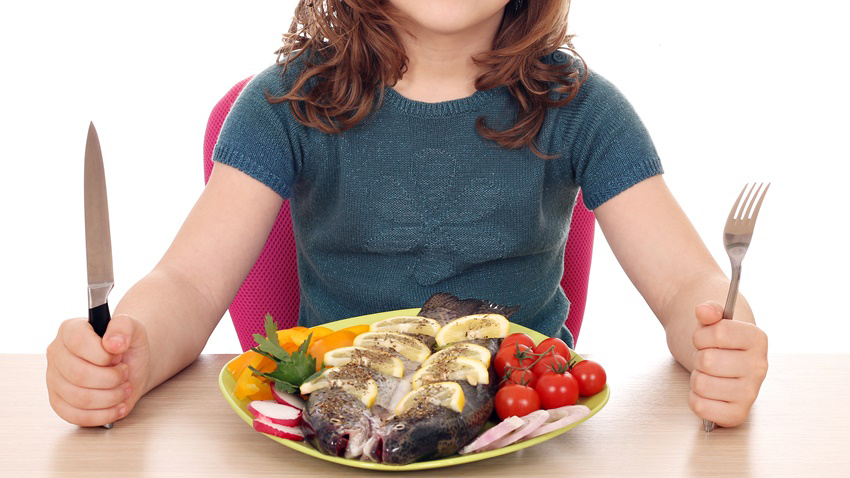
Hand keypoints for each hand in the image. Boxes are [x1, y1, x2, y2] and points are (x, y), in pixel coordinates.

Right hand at [46, 314, 149, 426]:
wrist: (130, 367)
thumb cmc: (127, 347)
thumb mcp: (134, 329)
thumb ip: (124, 327)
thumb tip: (112, 343)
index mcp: (70, 330)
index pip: (78, 342)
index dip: (104, 354)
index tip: (118, 356)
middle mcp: (57, 354)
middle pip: (79, 374)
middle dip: (111, 378)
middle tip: (125, 373)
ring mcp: (54, 380)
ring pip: (80, 398)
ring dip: (111, 397)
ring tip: (124, 388)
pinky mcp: (59, 402)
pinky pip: (76, 416)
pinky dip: (103, 415)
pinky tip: (118, 406)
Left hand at [688, 301, 767, 426]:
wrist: (722, 363)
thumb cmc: (716, 343)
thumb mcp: (712, 321)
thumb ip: (709, 311)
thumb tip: (704, 311)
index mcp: (757, 339)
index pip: (718, 333)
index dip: (700, 335)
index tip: (705, 338)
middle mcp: (759, 367)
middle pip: (707, 360)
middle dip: (698, 358)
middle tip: (706, 359)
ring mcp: (751, 393)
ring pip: (701, 384)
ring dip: (696, 378)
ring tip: (707, 374)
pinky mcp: (738, 413)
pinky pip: (701, 407)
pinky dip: (695, 399)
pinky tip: (707, 392)